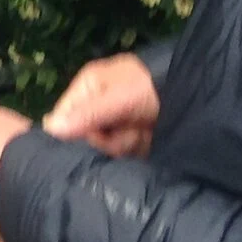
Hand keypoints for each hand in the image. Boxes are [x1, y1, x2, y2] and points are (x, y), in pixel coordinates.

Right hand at [44, 52, 159, 158]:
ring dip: (123, 144)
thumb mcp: (118, 98)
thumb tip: (50, 127)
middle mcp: (99, 106)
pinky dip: (133, 149)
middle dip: (106, 139)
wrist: (191, 96)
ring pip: (104, 148)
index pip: (65, 115)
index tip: (93, 135)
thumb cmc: (149, 88)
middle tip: (125, 130)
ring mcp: (116, 124)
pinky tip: (145, 139)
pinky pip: (121, 154)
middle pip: (84, 136)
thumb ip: (87, 113)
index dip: (74, 130)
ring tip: (141, 131)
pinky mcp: (132, 140)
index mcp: (89, 87)